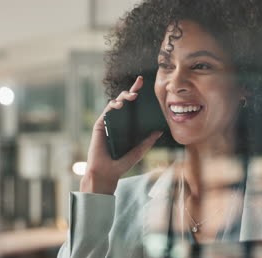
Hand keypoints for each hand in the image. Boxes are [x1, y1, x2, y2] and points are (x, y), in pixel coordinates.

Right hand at [80, 76, 162, 194]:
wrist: (108, 172)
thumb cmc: (122, 163)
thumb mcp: (139, 151)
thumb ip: (148, 141)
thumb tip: (160, 131)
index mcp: (128, 126)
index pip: (133, 107)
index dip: (136, 93)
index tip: (142, 82)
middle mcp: (118, 122)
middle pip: (124, 101)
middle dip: (131, 91)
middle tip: (138, 87)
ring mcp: (109, 122)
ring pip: (115, 103)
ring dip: (123, 97)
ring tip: (132, 97)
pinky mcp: (100, 125)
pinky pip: (107, 111)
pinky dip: (113, 106)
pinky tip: (119, 105)